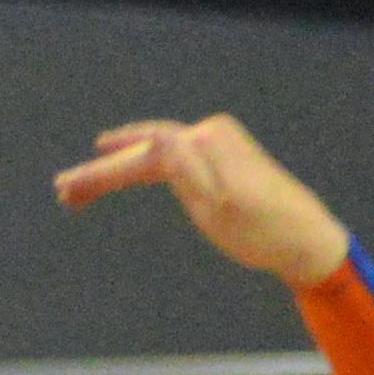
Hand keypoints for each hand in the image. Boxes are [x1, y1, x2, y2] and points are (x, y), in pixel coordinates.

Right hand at [54, 113, 349, 285]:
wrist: (308, 240)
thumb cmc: (262, 232)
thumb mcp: (217, 207)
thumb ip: (183, 171)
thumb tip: (157, 141)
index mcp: (203, 144)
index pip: (139, 156)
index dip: (100, 175)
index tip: (68, 192)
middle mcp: (209, 134)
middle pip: (142, 149)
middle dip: (103, 170)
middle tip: (65, 189)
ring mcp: (219, 142)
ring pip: (155, 150)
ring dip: (120, 164)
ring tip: (86, 178)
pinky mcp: (226, 156)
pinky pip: (173, 154)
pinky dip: (146, 161)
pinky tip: (133, 162)